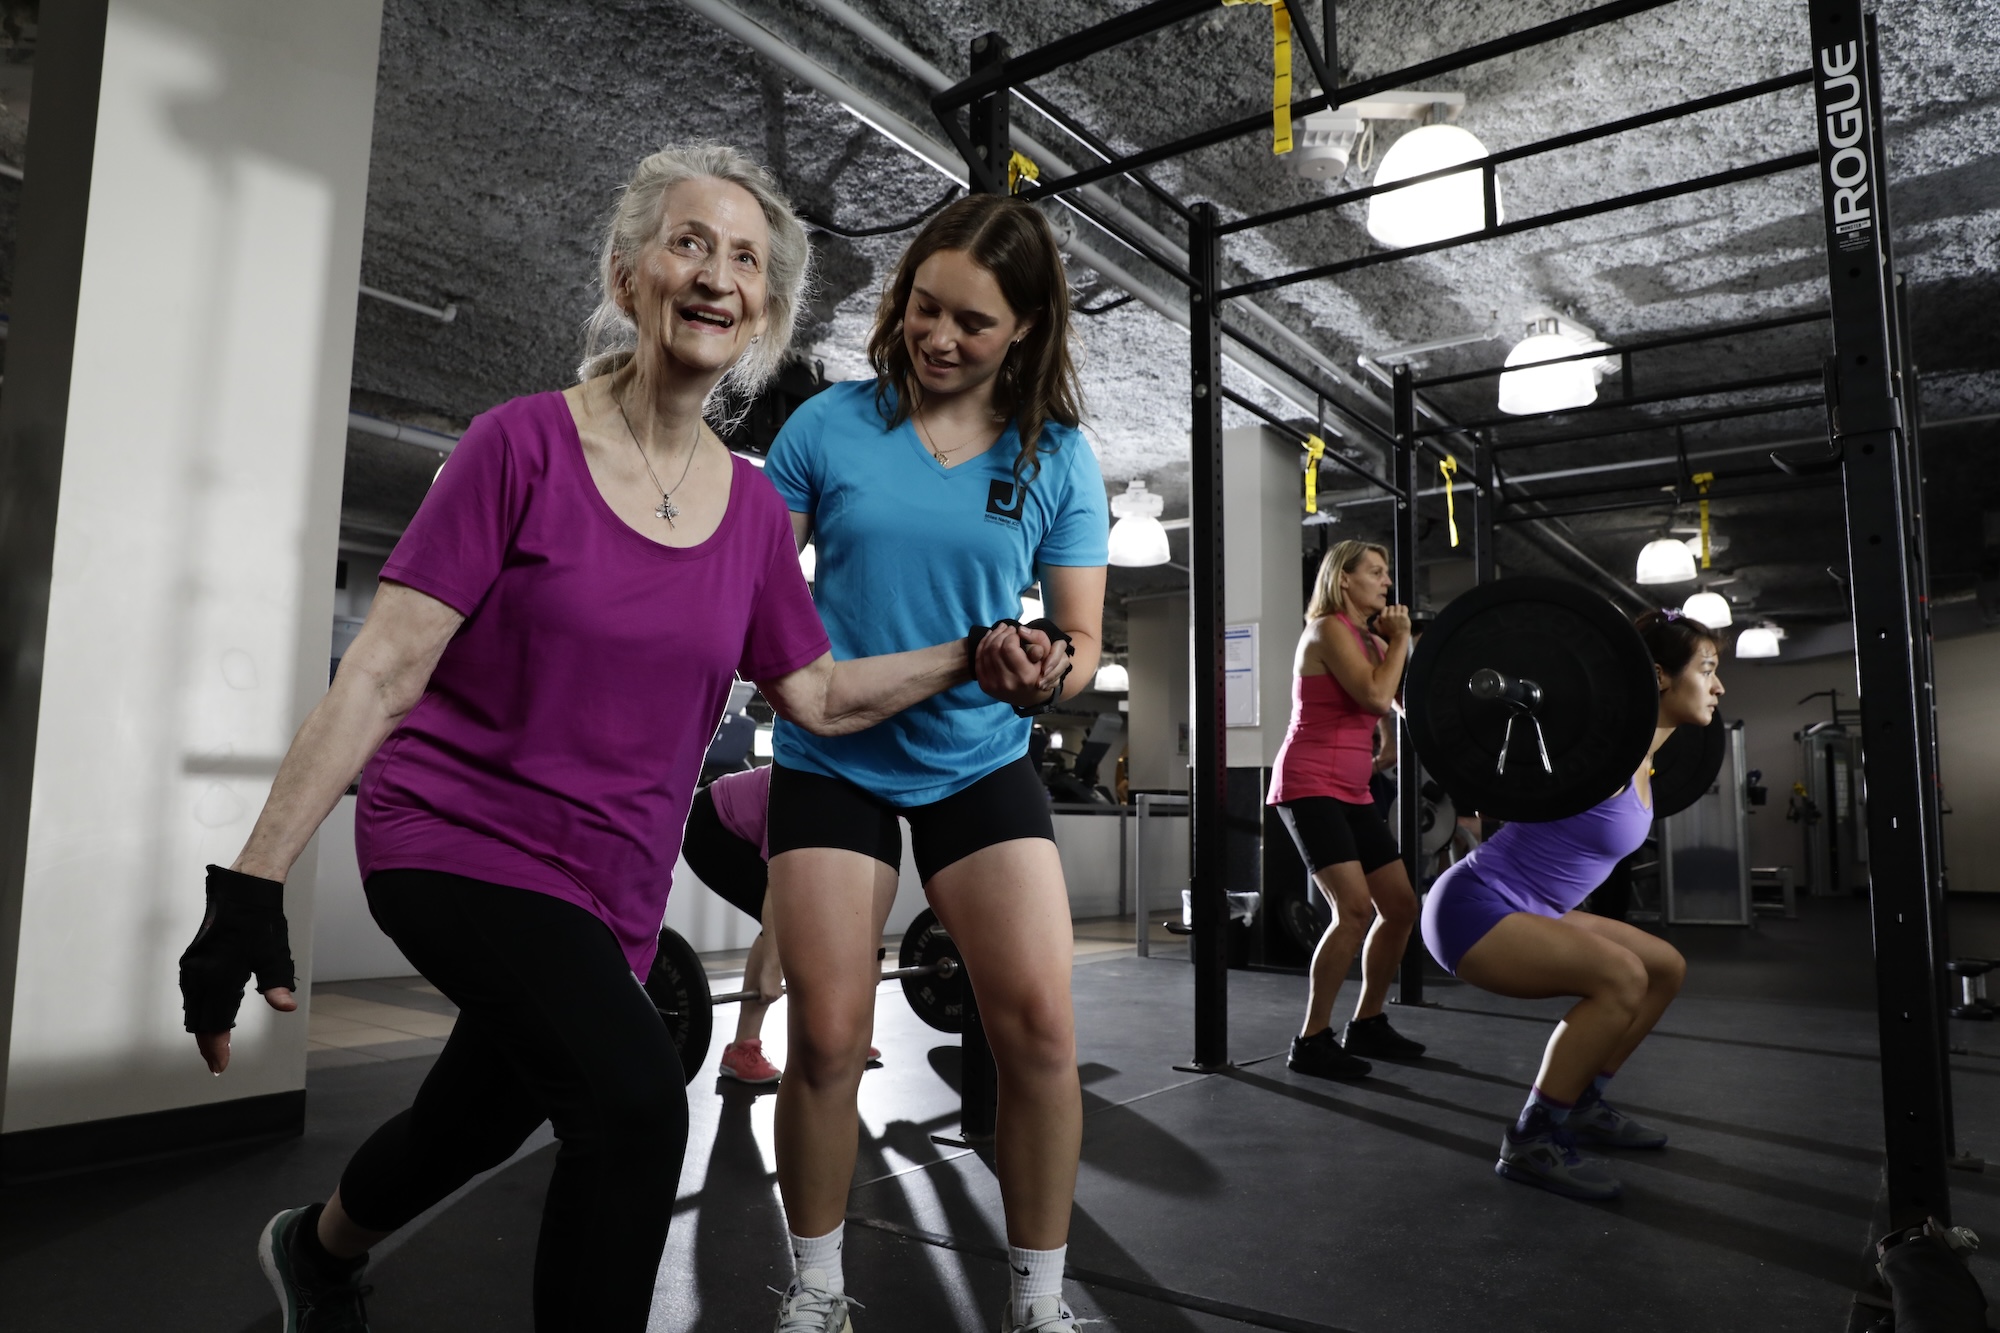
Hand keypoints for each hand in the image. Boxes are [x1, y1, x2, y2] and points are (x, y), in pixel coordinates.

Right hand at [181, 865, 298, 1073]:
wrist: (242, 890)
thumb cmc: (261, 922)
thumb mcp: (275, 955)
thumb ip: (277, 984)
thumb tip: (287, 1007)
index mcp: (220, 975)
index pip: (215, 1022)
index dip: (217, 1047)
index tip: (221, 1066)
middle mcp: (200, 972)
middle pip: (198, 1019)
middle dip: (208, 1043)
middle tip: (217, 1063)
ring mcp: (193, 965)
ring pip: (191, 1007)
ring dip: (201, 1027)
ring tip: (213, 1046)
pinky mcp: (192, 959)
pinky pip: (190, 993)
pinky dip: (197, 1010)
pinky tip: (207, 1016)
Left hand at [974, 623, 1063, 708]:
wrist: (1029, 696)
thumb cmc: (1039, 671)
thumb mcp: (1047, 654)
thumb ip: (1038, 639)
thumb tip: (1020, 630)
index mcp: (1024, 676)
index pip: (1009, 647)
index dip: (1011, 635)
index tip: (1016, 632)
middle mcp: (1007, 683)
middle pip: (995, 648)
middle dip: (1001, 633)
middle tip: (1007, 628)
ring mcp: (993, 686)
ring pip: (985, 652)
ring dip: (992, 636)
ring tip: (1001, 630)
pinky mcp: (984, 685)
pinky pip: (978, 660)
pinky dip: (983, 645)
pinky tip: (991, 637)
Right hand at [1374, 605, 1411, 641]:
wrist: (1398, 638)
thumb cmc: (1389, 635)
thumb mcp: (1379, 630)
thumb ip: (1376, 623)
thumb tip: (1378, 616)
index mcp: (1383, 617)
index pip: (1385, 608)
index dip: (1388, 610)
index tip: (1391, 614)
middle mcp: (1389, 615)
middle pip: (1392, 606)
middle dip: (1394, 610)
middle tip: (1396, 614)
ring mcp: (1397, 615)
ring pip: (1398, 606)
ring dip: (1399, 609)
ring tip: (1401, 613)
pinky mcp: (1404, 616)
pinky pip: (1404, 607)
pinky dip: (1404, 609)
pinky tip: (1404, 612)